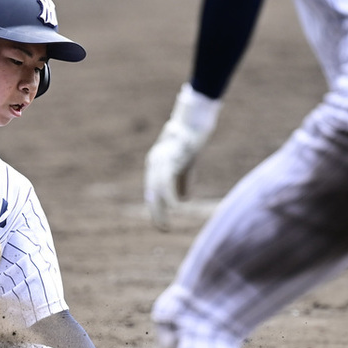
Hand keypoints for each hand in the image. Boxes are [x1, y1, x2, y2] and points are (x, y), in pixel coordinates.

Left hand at [144, 83, 220, 230]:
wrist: (195, 119)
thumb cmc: (190, 140)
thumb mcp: (186, 164)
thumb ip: (183, 181)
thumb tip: (183, 200)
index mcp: (156, 163)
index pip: (152, 190)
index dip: (155, 206)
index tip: (160, 222)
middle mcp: (155, 162)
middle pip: (152, 192)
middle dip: (156, 212)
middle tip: (162, 228)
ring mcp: (163, 159)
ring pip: (157, 189)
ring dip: (161, 208)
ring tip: (165, 224)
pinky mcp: (173, 157)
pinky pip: (169, 180)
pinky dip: (171, 195)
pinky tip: (175, 207)